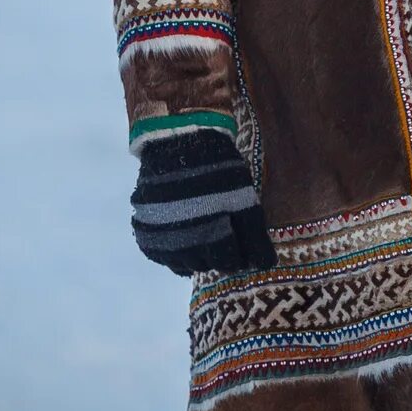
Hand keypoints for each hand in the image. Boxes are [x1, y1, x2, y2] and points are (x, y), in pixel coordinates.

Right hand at [130, 127, 273, 277]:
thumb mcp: (244, 198)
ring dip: (195, 256)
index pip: (229, 261)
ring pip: (182, 264)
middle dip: (218, 255)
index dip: (238, 255)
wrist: (179, 146)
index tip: (242, 246)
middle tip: (223, 237)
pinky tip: (183, 236)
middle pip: (205, 264)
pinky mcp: (145, 234)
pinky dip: (174, 251)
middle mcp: (183, 244)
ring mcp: (161, 240)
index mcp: (211, 235)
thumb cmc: (219, 171)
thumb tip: (266, 264)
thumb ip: (253, 234)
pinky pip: (161, 256)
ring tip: (203, 235)